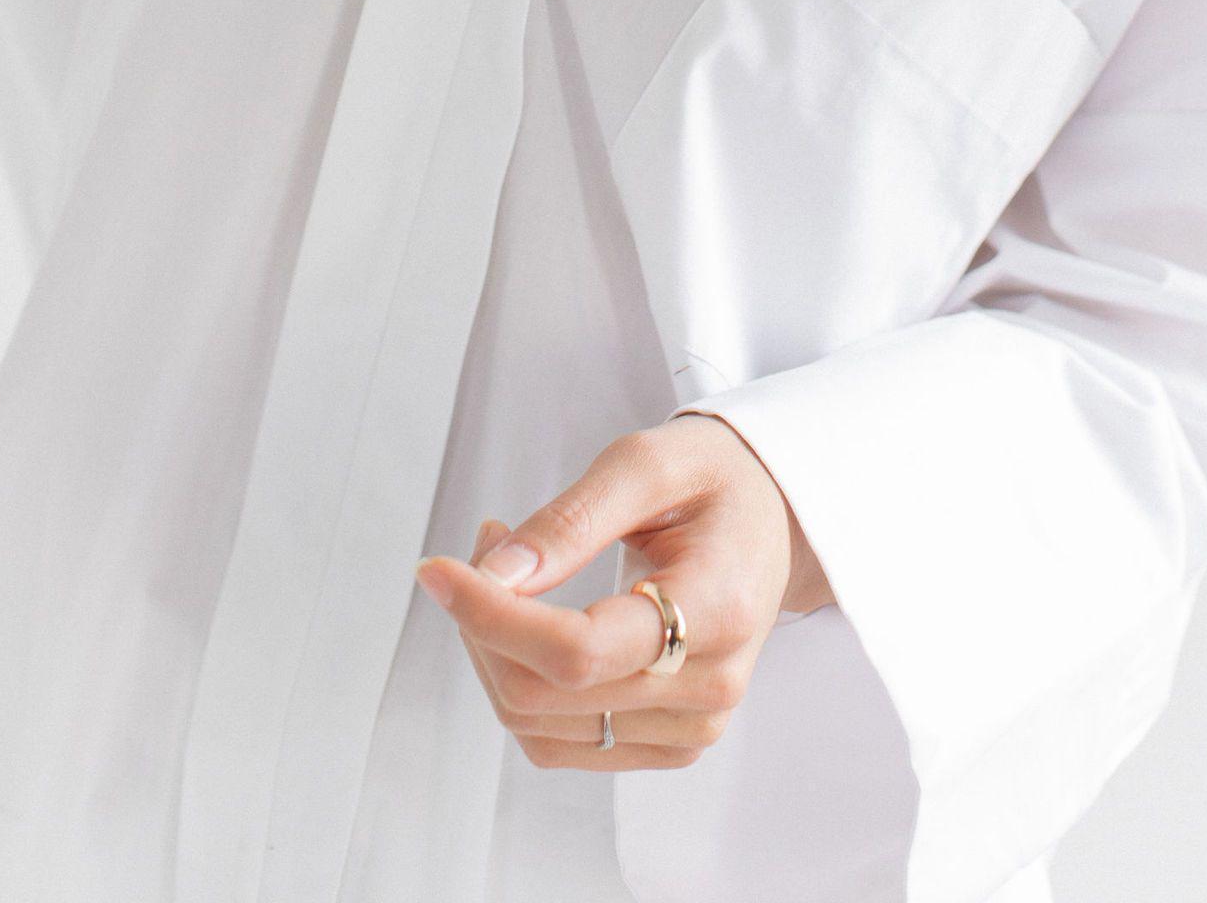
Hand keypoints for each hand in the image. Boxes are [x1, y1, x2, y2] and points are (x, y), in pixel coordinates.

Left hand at [414, 412, 832, 771]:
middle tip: (485, 545)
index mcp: (719, 607)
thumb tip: (495, 575)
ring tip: (507, 571)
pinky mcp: (669, 744)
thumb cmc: (714, 481)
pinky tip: (530, 621)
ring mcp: (692, 725)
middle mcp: (711, 684)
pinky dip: (522, 683)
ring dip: (496, 652)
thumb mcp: (648, 463)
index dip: (492, 617)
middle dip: (485, 623)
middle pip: (548, 694)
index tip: (435, 569)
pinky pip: (560, 741)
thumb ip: (571, 520)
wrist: (771, 523)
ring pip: (540, 726)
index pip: (579, 650)